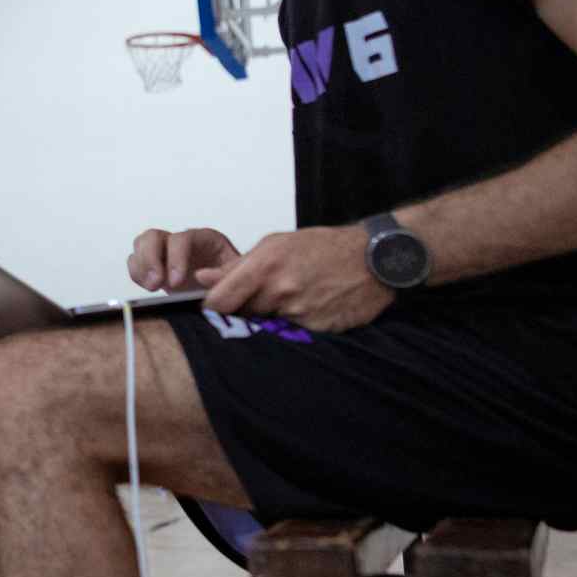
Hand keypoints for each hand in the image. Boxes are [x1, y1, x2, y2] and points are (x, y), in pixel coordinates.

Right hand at [127, 226, 241, 291]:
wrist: (230, 294)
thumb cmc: (235, 283)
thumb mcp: (238, 278)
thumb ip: (223, 276)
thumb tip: (200, 276)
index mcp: (205, 239)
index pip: (182, 239)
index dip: (176, 258)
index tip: (176, 282)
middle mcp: (181, 242)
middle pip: (154, 236)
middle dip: (151, 260)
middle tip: (156, 284)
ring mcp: (166, 252)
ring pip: (141, 244)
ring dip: (142, 266)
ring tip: (152, 287)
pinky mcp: (155, 266)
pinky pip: (135, 262)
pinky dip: (137, 275)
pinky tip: (150, 288)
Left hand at [199, 227, 394, 332]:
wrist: (374, 258)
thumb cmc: (322, 246)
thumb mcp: (276, 244)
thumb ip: (237, 265)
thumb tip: (202, 278)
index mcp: (264, 266)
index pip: (220, 301)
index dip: (213, 308)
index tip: (214, 308)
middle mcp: (280, 291)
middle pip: (243, 315)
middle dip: (245, 309)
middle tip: (262, 297)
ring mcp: (300, 312)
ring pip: (268, 324)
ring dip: (272, 315)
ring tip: (292, 297)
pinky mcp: (318, 329)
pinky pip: (294, 332)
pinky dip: (296, 324)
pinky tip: (310, 306)